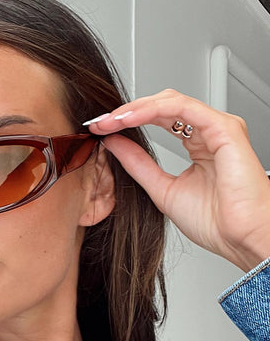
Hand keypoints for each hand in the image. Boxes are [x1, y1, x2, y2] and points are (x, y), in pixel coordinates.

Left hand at [83, 88, 269, 271]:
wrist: (240, 238)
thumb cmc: (217, 222)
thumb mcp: (162, 189)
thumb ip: (138, 164)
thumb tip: (113, 143)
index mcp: (199, 145)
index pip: (160, 118)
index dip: (128, 120)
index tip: (101, 129)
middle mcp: (209, 132)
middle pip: (163, 105)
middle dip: (127, 111)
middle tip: (100, 122)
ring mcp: (219, 127)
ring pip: (171, 101)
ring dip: (136, 108)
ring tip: (111, 120)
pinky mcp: (224, 128)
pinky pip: (183, 108)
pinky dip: (153, 110)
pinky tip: (130, 118)